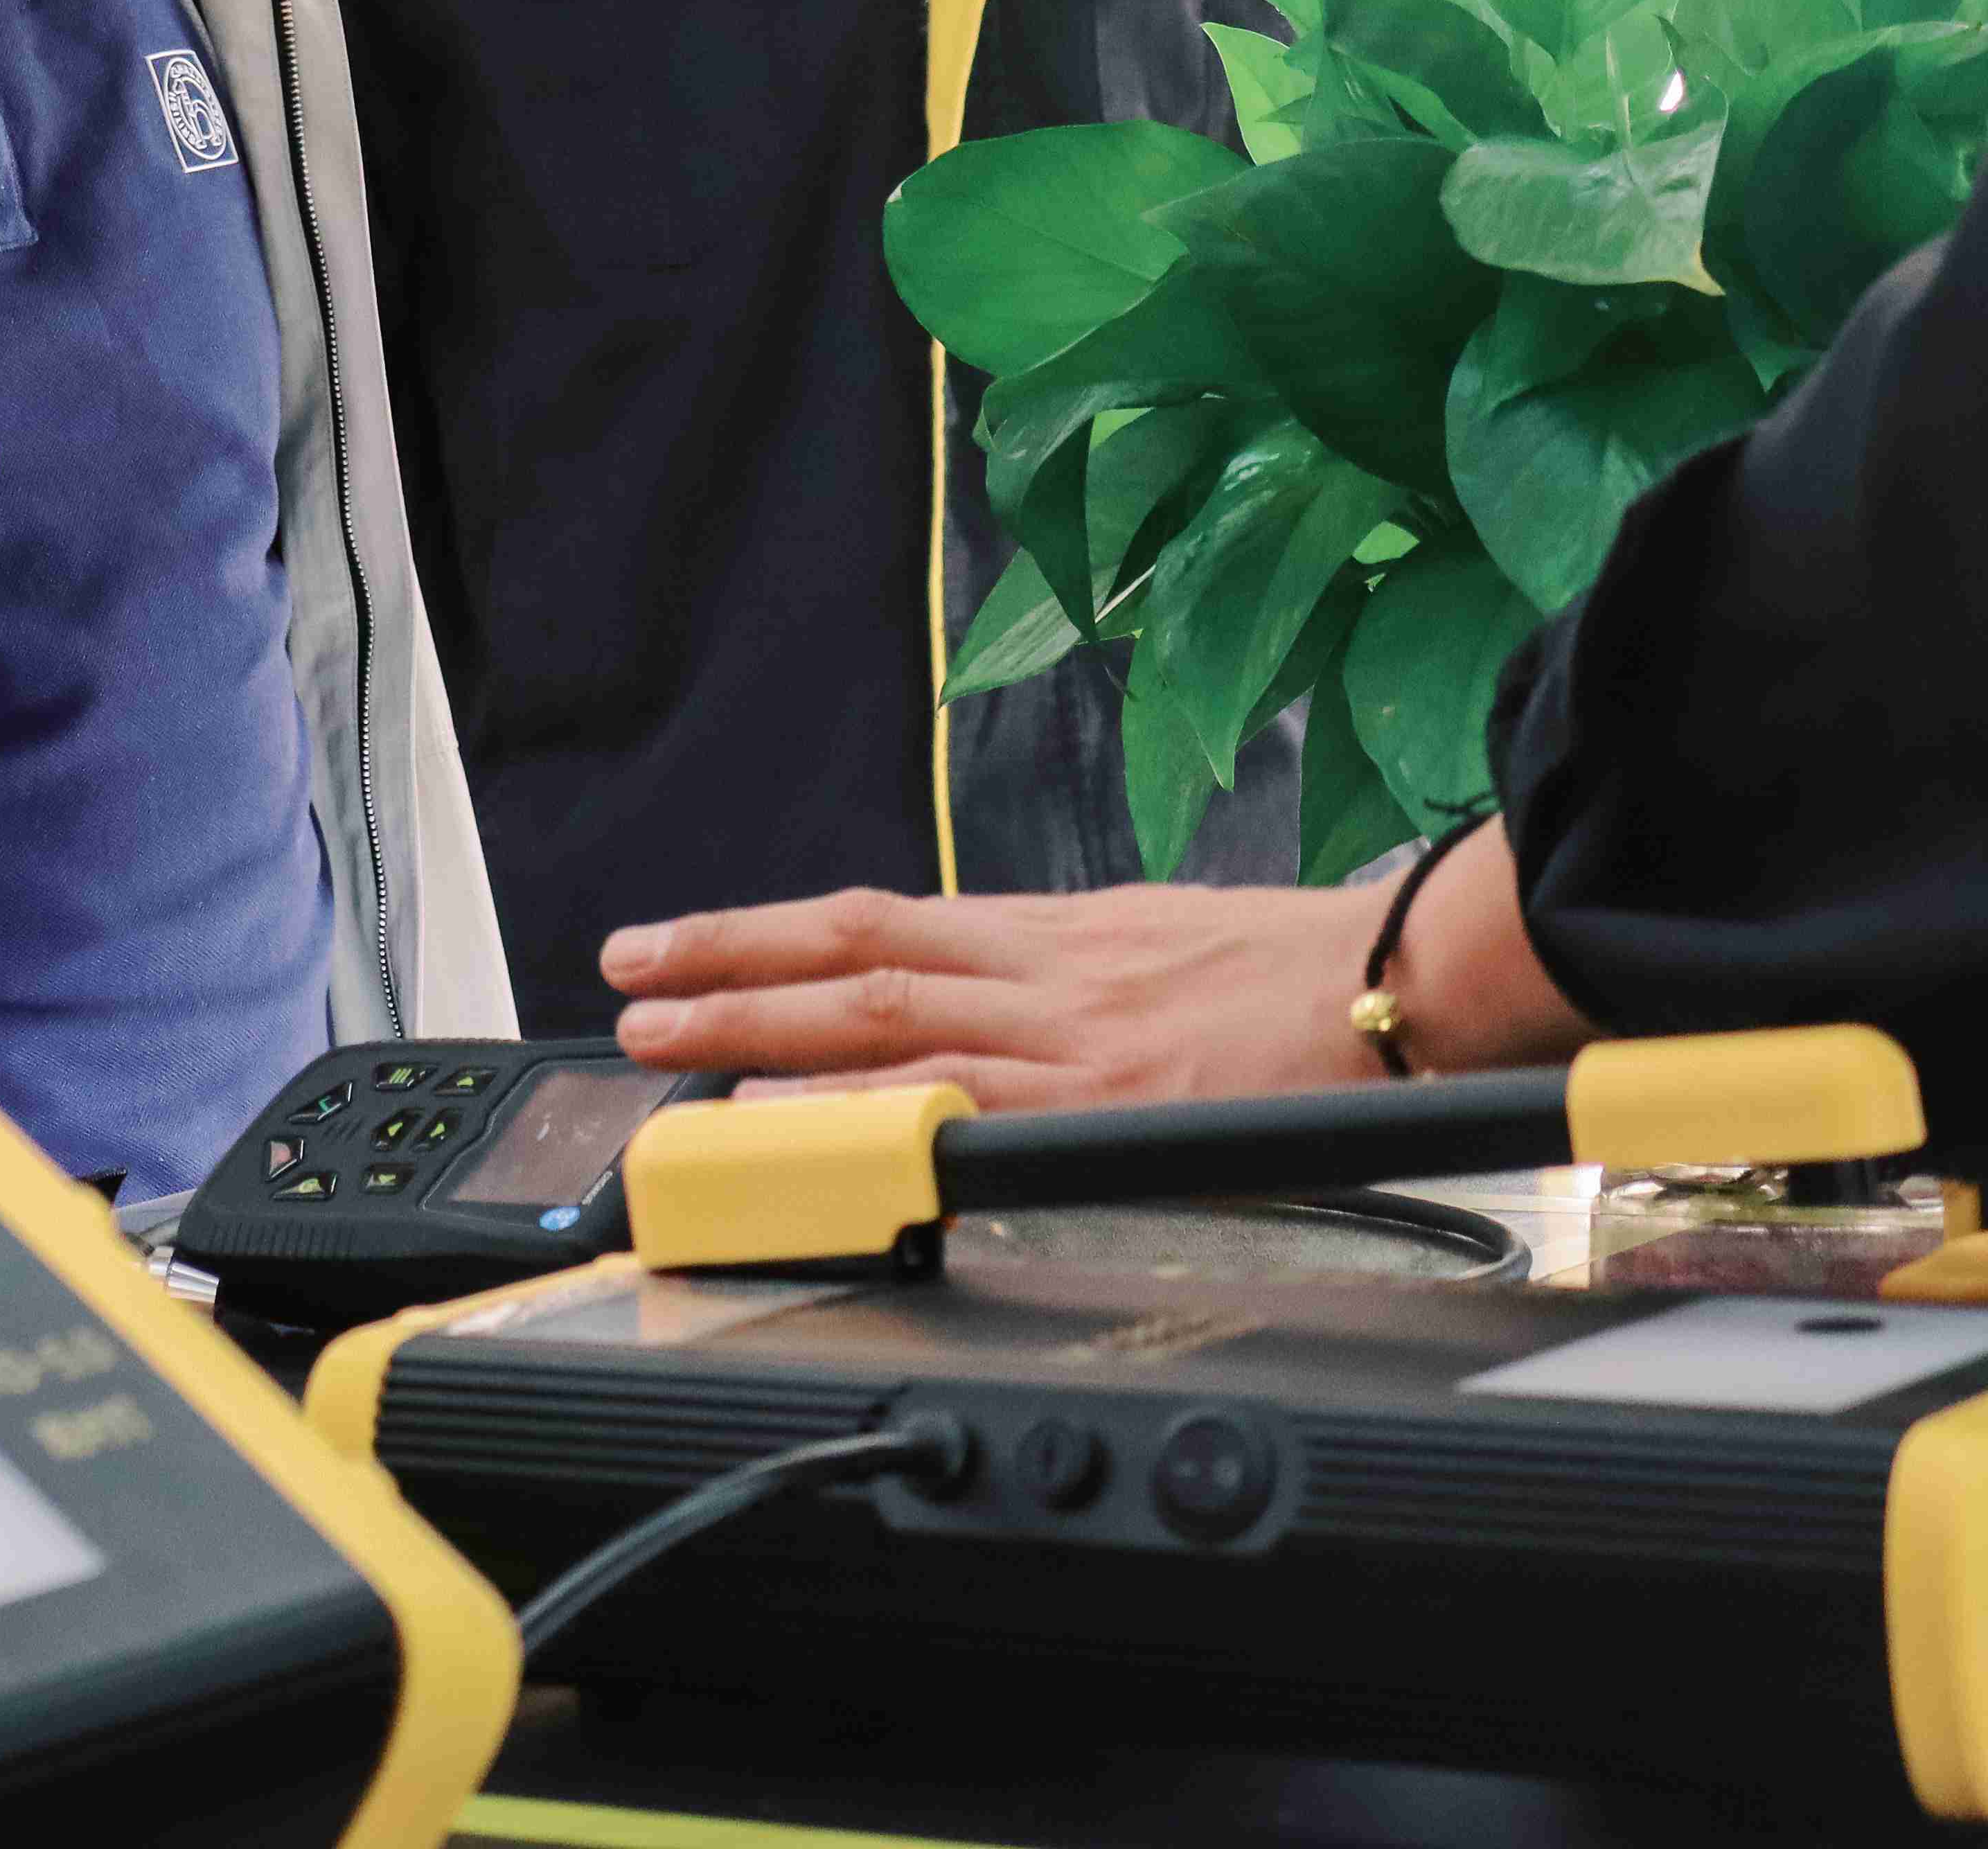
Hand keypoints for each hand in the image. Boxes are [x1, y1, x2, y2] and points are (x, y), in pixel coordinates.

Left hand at [602, 881, 1395, 1110]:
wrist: (1413, 978)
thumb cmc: (1306, 969)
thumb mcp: (1160, 938)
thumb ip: (1064, 966)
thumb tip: (984, 986)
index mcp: (1053, 931)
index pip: (879, 920)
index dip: (768, 932)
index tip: (685, 942)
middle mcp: (1041, 973)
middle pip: (850, 955)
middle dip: (724, 968)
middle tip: (627, 980)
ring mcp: (1066, 1041)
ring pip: (878, 1019)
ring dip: (756, 1032)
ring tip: (662, 1043)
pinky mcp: (1108, 1105)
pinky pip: (957, 1102)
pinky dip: (862, 1108)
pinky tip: (792, 1120)